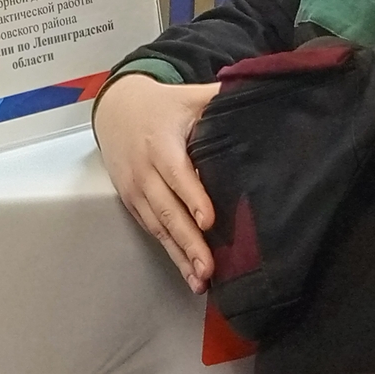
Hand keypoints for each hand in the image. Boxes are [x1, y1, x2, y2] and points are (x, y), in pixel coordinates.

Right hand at [92, 75, 221, 289]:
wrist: (116, 111)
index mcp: (161, 143)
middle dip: (188, 242)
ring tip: (200, 281)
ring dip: (179, 255)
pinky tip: (187, 272)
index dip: (192, 197)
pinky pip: (152, 231)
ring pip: (158, 227)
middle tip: (208, 268)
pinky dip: (170, 253)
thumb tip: (259, 92)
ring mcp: (136, 190)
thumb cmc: (162, 106)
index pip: (177, 173)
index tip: (208, 221)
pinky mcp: (133, 204)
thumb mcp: (190, 96)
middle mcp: (145, 171)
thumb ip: (223, 97)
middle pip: (167, 210)